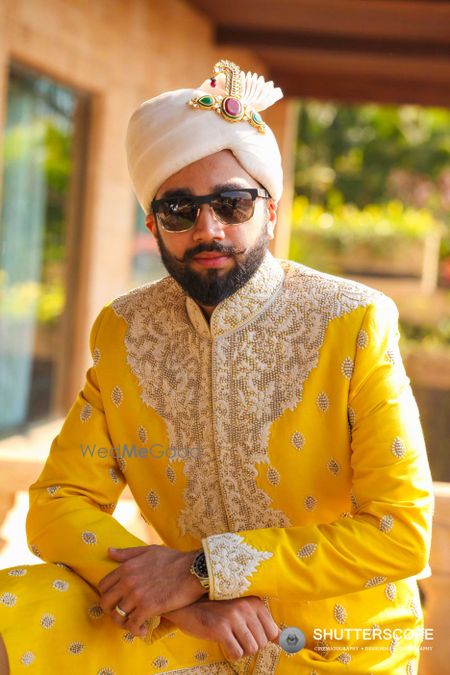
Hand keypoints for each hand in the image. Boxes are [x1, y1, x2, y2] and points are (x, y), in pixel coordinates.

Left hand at [97, 545, 205, 636]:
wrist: (193, 570)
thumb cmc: (173, 559)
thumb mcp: (149, 551)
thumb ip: (128, 553)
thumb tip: (109, 552)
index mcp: (126, 567)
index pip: (103, 586)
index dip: (107, 595)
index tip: (116, 600)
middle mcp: (128, 581)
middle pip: (106, 603)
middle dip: (112, 611)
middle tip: (123, 614)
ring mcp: (137, 595)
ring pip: (118, 616)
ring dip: (124, 623)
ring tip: (134, 624)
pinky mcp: (149, 607)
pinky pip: (133, 625)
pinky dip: (136, 630)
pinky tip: (144, 630)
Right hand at [163, 595, 280, 661]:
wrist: (189, 607)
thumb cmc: (217, 610)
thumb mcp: (241, 611)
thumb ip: (261, 623)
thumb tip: (283, 640)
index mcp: (254, 601)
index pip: (273, 632)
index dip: (262, 639)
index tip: (249, 635)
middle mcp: (246, 607)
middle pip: (262, 643)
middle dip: (250, 645)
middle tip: (236, 636)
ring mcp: (233, 617)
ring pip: (251, 649)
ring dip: (241, 649)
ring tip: (230, 638)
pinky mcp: (221, 628)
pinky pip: (237, 652)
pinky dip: (231, 653)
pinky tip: (223, 643)